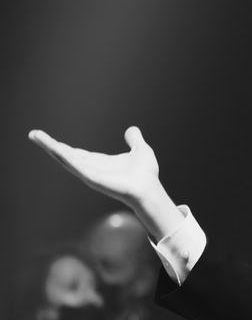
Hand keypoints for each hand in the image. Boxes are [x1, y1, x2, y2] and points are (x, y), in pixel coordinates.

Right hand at [28, 126, 180, 239]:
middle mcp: (92, 168)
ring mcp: (90, 173)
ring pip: (66, 159)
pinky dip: (64, 156)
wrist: (149, 189)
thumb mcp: (140, 150)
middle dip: (50, 145)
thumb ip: (134, 140)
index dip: (63, 146)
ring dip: (50, 147)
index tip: (48, 139)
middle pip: (66, 155)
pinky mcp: (92, 178)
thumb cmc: (146, 175)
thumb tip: (132, 129)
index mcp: (100, 162)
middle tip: (33, 134)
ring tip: (35, 136)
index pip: (77, 153)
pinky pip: (75, 166)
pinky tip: (53, 147)